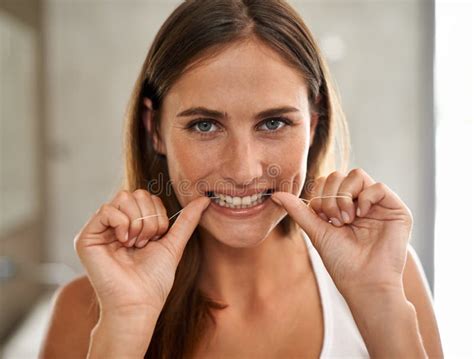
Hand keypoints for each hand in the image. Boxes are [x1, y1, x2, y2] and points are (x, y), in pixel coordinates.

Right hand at [74, 189, 209, 316]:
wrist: (139, 303)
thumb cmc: (154, 280)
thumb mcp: (173, 243)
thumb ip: (187, 220)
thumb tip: (205, 199)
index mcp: (130, 225)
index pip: (146, 197)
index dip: (158, 214)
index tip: (156, 239)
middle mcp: (113, 225)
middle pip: (135, 193)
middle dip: (149, 218)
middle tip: (145, 242)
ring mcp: (99, 230)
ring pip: (123, 198)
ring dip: (138, 222)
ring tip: (135, 245)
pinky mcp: (86, 238)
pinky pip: (107, 209)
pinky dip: (122, 224)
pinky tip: (124, 243)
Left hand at [271, 168, 412, 298]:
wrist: (363, 282)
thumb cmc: (341, 261)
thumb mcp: (316, 231)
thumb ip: (299, 210)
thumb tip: (276, 194)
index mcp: (342, 205)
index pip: (326, 181)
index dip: (320, 195)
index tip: (322, 218)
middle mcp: (359, 202)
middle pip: (339, 175)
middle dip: (331, 196)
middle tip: (334, 220)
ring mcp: (377, 204)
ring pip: (357, 175)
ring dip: (345, 196)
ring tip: (347, 219)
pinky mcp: (396, 209)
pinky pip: (378, 186)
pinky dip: (366, 198)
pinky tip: (361, 215)